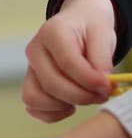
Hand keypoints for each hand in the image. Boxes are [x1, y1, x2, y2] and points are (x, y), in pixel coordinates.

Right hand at [22, 0, 115, 122]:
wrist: (78, 23)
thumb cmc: (90, 28)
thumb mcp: (102, 34)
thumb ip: (102, 59)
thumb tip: (102, 86)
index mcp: (51, 32)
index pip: (67, 62)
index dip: (89, 79)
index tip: (108, 87)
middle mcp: (34, 50)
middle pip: (51, 83)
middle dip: (81, 96)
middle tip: (103, 95)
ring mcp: (29, 68)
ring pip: (36, 98)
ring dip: (63, 106)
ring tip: (85, 97)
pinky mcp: (30, 83)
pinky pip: (33, 108)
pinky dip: (53, 114)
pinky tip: (71, 105)